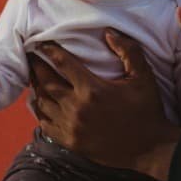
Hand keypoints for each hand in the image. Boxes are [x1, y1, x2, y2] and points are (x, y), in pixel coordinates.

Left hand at [29, 29, 180, 180]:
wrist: (149, 148)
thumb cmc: (147, 109)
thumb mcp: (144, 76)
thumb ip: (129, 51)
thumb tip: (109, 33)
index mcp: (93, 89)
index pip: (63, 64)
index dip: (50, 51)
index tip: (43, 44)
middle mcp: (77, 108)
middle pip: (46, 82)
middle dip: (36, 67)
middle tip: (31, 57)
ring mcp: (72, 127)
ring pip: (43, 103)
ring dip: (37, 88)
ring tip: (34, 77)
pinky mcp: (71, 142)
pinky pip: (46, 124)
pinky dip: (40, 111)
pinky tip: (40, 103)